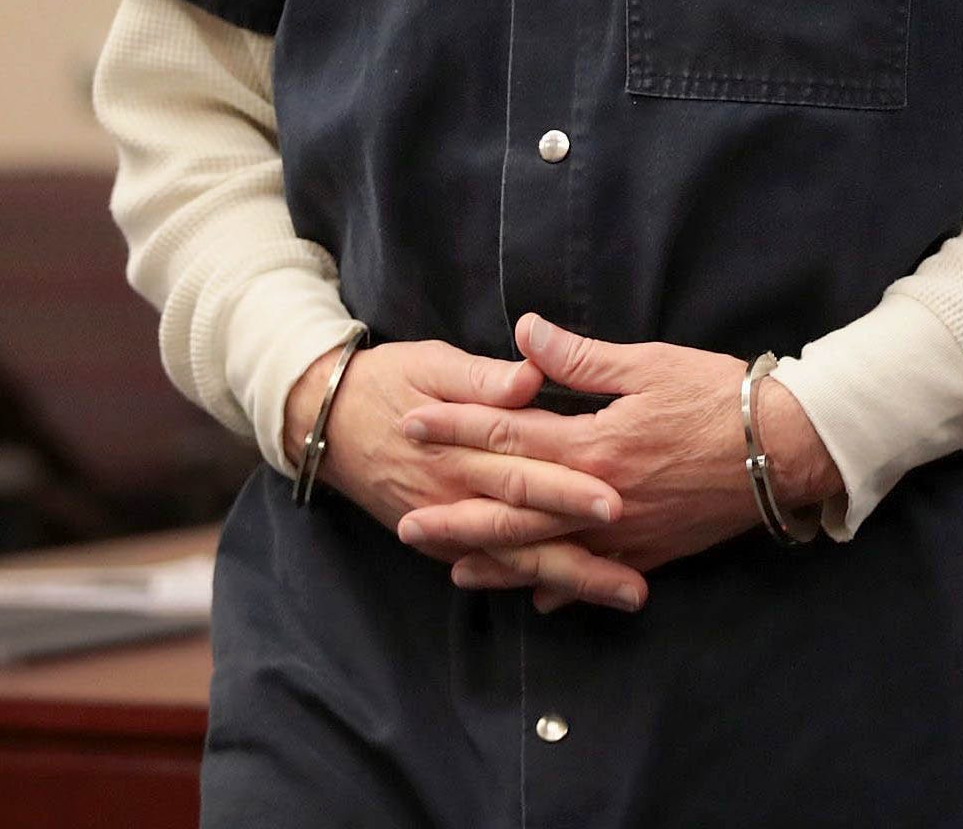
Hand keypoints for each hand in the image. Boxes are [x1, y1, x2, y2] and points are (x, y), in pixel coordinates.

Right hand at [283, 338, 627, 597]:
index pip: (525, 472)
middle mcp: (458, 496)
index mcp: (462, 449)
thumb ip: (484, 377)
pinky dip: (531, 583)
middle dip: (585, 557)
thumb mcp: (433, 364)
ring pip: (517, 560)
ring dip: (573, 581)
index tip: (616, 502)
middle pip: (529, 533)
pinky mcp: (443, 538)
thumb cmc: (390, 380)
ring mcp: (449, 525)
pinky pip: (494, 566)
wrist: (325, 420)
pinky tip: (571, 599)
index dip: (568, 490)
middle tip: (637, 581)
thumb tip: (529, 378)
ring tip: (628, 595)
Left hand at [396, 313, 843, 609]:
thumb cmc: (718, 396)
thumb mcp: (649, 364)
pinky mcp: (652, 551)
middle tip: (405, 519)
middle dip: (455, 512)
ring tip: (451, 566)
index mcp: (592, 446)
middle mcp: (597, 499)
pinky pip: (595, 575)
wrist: (784, 447)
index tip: (413, 423)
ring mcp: (624, 533)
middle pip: (511, 510)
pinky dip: (561, 586)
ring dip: (495, 560)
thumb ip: (580, 358)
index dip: (456, 428)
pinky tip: (536, 598)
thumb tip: (524, 334)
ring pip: (546, 553)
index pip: (507, 437)